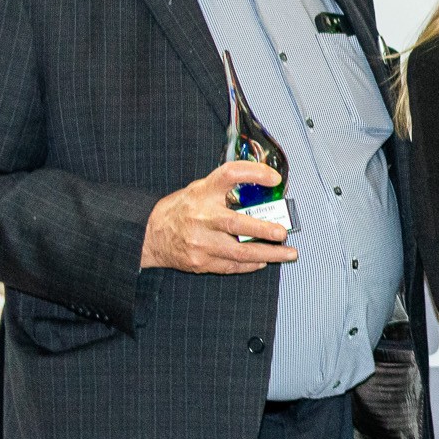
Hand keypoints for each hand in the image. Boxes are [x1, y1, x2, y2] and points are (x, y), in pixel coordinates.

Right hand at [140, 161, 298, 272]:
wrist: (151, 235)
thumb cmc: (181, 210)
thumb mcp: (200, 189)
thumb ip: (226, 189)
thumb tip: (263, 188)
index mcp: (203, 193)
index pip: (230, 175)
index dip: (254, 173)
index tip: (273, 178)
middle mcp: (202, 217)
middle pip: (237, 223)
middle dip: (264, 230)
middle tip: (282, 232)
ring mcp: (201, 243)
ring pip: (240, 251)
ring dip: (268, 254)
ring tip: (287, 253)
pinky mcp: (201, 262)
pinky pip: (233, 266)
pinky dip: (251, 264)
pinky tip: (264, 260)